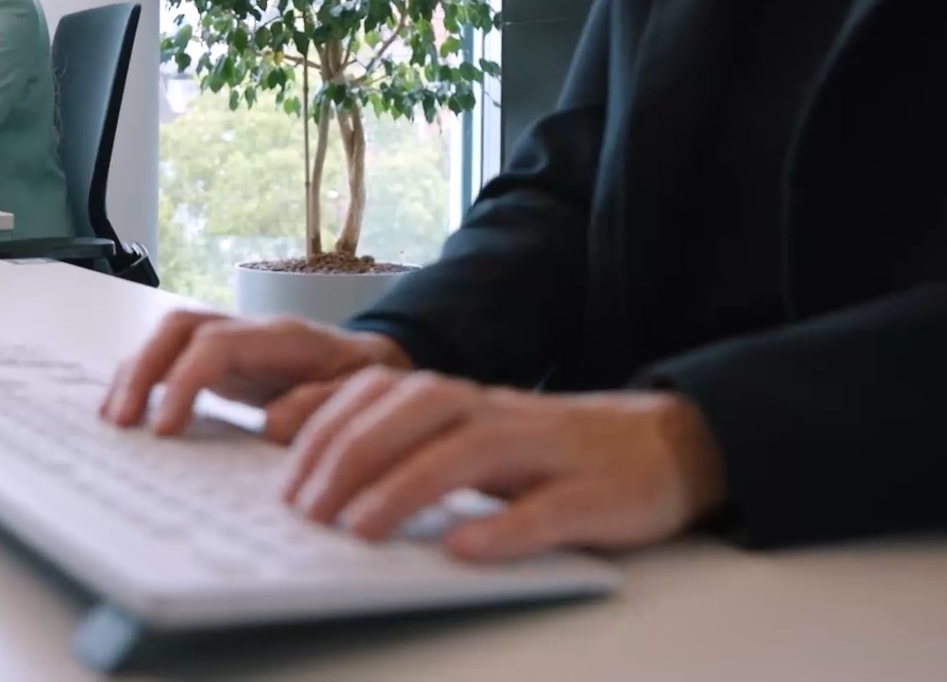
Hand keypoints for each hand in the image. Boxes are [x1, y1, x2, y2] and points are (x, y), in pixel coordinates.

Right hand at [100, 309, 413, 441]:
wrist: (377, 365)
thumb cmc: (366, 383)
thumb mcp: (358, 400)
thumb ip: (321, 408)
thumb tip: (271, 425)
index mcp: (282, 338)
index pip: (215, 346)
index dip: (182, 383)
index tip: (163, 429)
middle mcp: (250, 331)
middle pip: (180, 327)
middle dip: (142, 370)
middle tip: (121, 422)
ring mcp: (233, 342)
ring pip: (170, 337)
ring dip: (135, 373)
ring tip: (112, 419)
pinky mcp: (223, 361)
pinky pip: (174, 357)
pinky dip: (146, 378)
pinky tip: (129, 411)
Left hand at [282, 368, 727, 561]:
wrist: (666, 445)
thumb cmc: (552, 453)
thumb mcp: (474, 440)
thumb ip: (410, 449)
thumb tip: (321, 482)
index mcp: (462, 400)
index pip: (380, 395)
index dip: (326, 428)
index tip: (281, 472)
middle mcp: (498, 413)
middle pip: (414, 414)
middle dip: (351, 457)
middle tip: (306, 512)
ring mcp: (549, 450)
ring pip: (469, 453)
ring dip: (407, 487)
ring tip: (360, 530)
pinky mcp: (596, 495)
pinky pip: (547, 509)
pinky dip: (503, 529)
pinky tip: (462, 551)